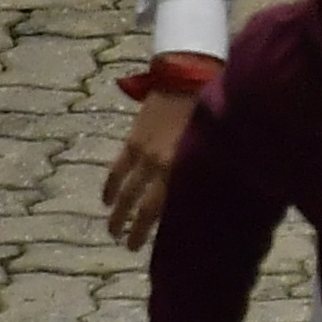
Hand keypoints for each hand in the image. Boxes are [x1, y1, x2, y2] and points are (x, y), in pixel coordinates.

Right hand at [100, 78, 205, 248]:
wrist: (188, 75)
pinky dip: (109, 186)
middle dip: (135, 229)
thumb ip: (209, 169)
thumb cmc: (212, 109)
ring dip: (117, 213)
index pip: (168, 209)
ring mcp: (144, 154)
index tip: (159, 247)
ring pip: (125, 192)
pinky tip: (104, 201)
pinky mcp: (133, 140)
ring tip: (112, 231)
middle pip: (144, 206)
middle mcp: (162, 165)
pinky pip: (116, 169)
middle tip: (129, 247)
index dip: (160, 229)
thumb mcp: (215, 144)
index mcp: (184, 168)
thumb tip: (217, 194)